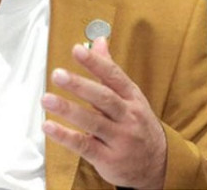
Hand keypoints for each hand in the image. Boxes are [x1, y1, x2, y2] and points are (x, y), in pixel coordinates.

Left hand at [41, 38, 166, 189]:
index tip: (77, 50)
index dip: (95, 62)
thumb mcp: (130, 95)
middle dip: (79, 85)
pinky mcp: (108, 159)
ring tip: (47, 98)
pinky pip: (84, 146)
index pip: (114, 76)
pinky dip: (65, 136)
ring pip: (92, 122)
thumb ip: (110, 69)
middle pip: (103, 98)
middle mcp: (127, 116)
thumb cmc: (138, 124)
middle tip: (58, 74)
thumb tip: (98, 41)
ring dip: (68, 109)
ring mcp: (119, 138)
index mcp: (132, 97)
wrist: (160, 164)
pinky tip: (49, 126)